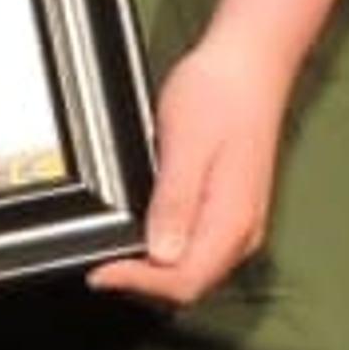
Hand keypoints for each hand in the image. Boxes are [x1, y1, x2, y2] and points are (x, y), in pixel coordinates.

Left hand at [86, 35, 286, 307]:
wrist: (250, 65)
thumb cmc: (219, 96)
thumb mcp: (185, 145)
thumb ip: (174, 203)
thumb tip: (160, 255)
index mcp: (232, 221)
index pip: (185, 281)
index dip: (138, 284)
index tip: (99, 271)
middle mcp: (241, 232)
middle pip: (190, 284)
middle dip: (144, 282)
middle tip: (100, 262)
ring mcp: (239, 222)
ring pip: (194, 270)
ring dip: (154, 271)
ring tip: (115, 252)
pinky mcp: (231, 209)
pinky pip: (199, 248)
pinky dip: (168, 252)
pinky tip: (144, 234)